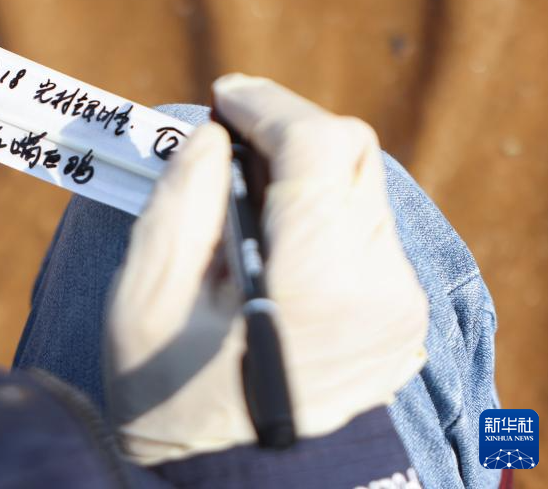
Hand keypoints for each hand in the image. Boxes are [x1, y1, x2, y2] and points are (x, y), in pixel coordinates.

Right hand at [106, 74, 428, 464]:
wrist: (232, 477)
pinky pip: (369, 224)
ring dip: (306, 168)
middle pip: (352, 152)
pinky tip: (279, 233)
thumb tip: (214, 134)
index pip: (319, 146)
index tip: (223, 97)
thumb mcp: (145, 297)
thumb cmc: (170, 394)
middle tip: (228, 139)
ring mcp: (399, 304)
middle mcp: (377, 287)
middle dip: (288, 129)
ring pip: (364, 182)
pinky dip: (323, 207)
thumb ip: (181, 200)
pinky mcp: (401, 313)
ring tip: (247, 190)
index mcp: (314, 283)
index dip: (268, 105)